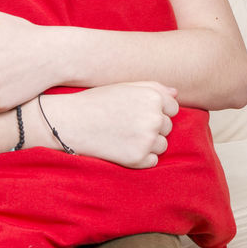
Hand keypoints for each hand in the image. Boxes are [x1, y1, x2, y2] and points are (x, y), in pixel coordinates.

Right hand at [42, 82, 178, 167]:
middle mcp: (154, 118)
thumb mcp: (126, 87)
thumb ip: (154, 87)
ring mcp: (147, 140)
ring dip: (148, 143)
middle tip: (126, 125)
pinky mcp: (138, 159)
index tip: (137, 113)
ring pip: (162, 145)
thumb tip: (176, 93)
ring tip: (124, 136)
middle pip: (167, 127)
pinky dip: (141, 158)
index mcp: (153, 97)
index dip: (156, 111)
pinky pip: (152, 161)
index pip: (172, 109)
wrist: (70, 122)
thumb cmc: (98, 101)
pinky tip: (122, 148)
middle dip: (152, 127)